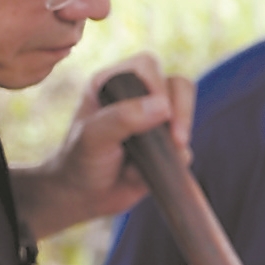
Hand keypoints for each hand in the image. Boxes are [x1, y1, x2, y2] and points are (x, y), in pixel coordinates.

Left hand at [18, 55, 196, 237]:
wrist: (83, 198)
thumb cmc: (79, 161)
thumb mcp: (92, 137)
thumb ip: (122, 118)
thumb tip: (163, 105)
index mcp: (112, 83)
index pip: (148, 67)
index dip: (159, 86)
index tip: (160, 113)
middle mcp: (136, 97)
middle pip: (177, 86)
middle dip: (182, 111)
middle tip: (177, 139)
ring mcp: (153, 122)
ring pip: (186, 114)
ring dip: (180, 136)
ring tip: (166, 155)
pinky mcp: (165, 147)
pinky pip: (185, 148)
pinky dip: (175, 161)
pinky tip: (148, 172)